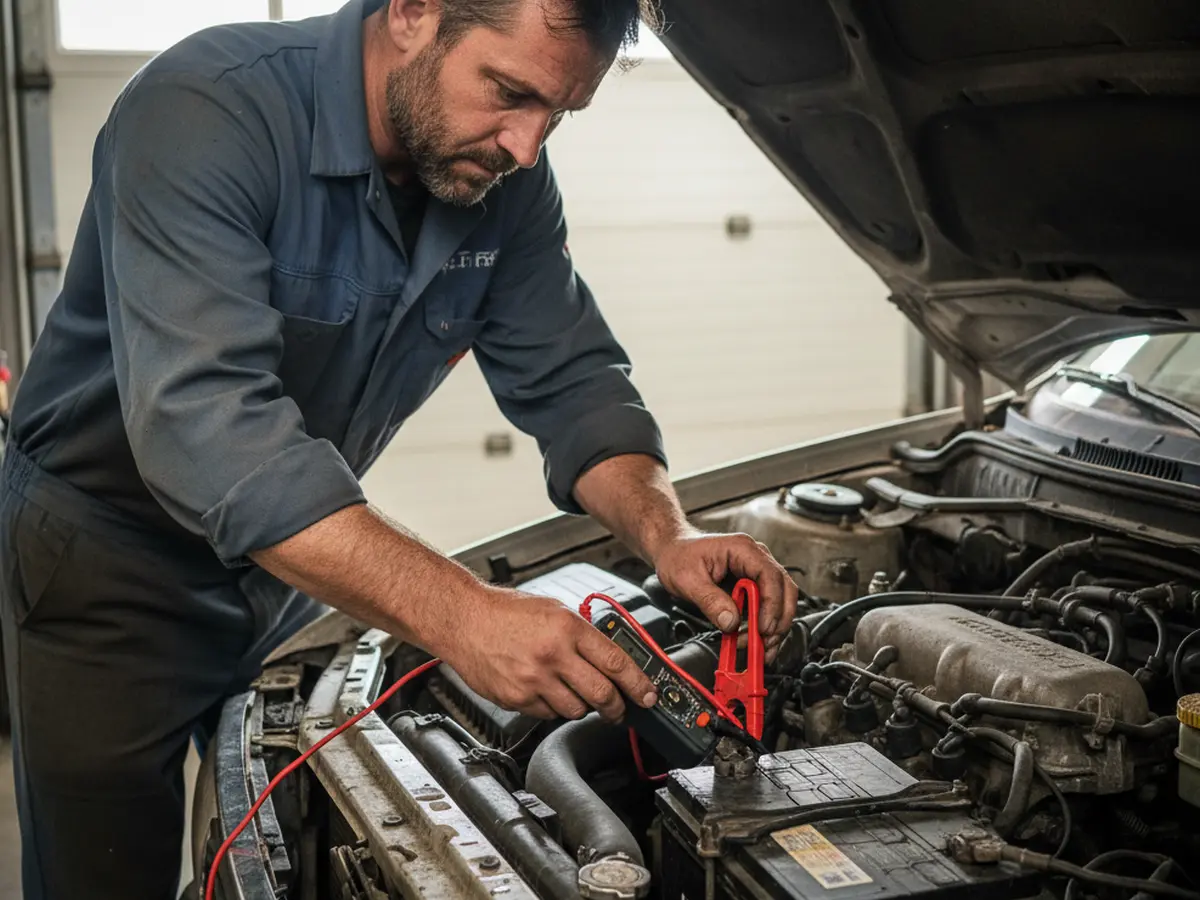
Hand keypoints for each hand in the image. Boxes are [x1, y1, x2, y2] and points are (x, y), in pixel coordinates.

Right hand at [436, 587, 658, 722]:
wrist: (464, 620)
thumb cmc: (505, 611)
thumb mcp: (554, 610)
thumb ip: (582, 634)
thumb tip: (611, 658)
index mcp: (568, 628)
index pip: (616, 663)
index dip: (638, 684)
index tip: (648, 695)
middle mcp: (553, 655)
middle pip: (601, 694)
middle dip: (617, 707)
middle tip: (620, 709)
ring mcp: (534, 680)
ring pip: (576, 710)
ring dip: (582, 707)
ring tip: (575, 693)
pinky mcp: (517, 699)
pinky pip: (548, 714)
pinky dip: (553, 707)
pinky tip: (546, 691)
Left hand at [653, 531, 797, 662]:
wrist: (672, 550)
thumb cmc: (679, 556)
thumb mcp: (688, 580)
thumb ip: (710, 601)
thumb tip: (731, 622)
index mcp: (742, 549)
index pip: (770, 575)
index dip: (772, 604)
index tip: (763, 627)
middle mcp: (755, 558)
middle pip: (784, 589)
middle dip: (779, 619)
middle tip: (765, 642)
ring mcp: (755, 572)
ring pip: (781, 600)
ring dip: (775, 626)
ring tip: (760, 648)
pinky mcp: (752, 586)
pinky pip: (767, 607)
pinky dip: (765, 626)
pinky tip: (757, 642)